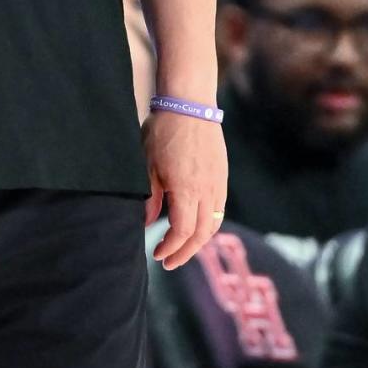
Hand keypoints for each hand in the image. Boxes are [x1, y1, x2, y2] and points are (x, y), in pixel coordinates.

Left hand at [142, 110, 227, 269]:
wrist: (189, 105)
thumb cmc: (164, 131)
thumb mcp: (148, 164)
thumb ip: (150, 197)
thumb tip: (146, 223)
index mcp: (187, 190)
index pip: (182, 232)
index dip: (170, 248)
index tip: (157, 254)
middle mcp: (207, 191)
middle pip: (201, 234)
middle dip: (184, 252)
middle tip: (169, 262)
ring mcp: (218, 184)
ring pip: (214, 224)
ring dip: (198, 241)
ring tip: (182, 248)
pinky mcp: (222, 176)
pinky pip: (219, 208)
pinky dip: (209, 224)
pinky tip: (196, 224)